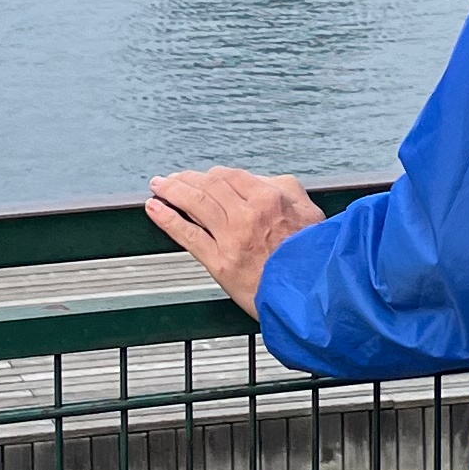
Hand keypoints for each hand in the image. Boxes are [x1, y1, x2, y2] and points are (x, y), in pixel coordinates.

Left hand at [146, 168, 325, 318]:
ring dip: (172, 190)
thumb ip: (286, 190)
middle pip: (208, 186)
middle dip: (186, 179)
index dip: (211, 175)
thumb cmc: (314, 257)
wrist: (313, 295)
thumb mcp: (310, 212)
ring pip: (194, 204)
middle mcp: (247, 214)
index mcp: (269, 197)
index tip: (202, 177)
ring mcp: (231, 238)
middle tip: (172, 178)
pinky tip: (155, 208)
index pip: (230, 176)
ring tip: (159, 186)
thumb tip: (264, 181)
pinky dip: (167, 219)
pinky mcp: (220, 262)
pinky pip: (187, 234)